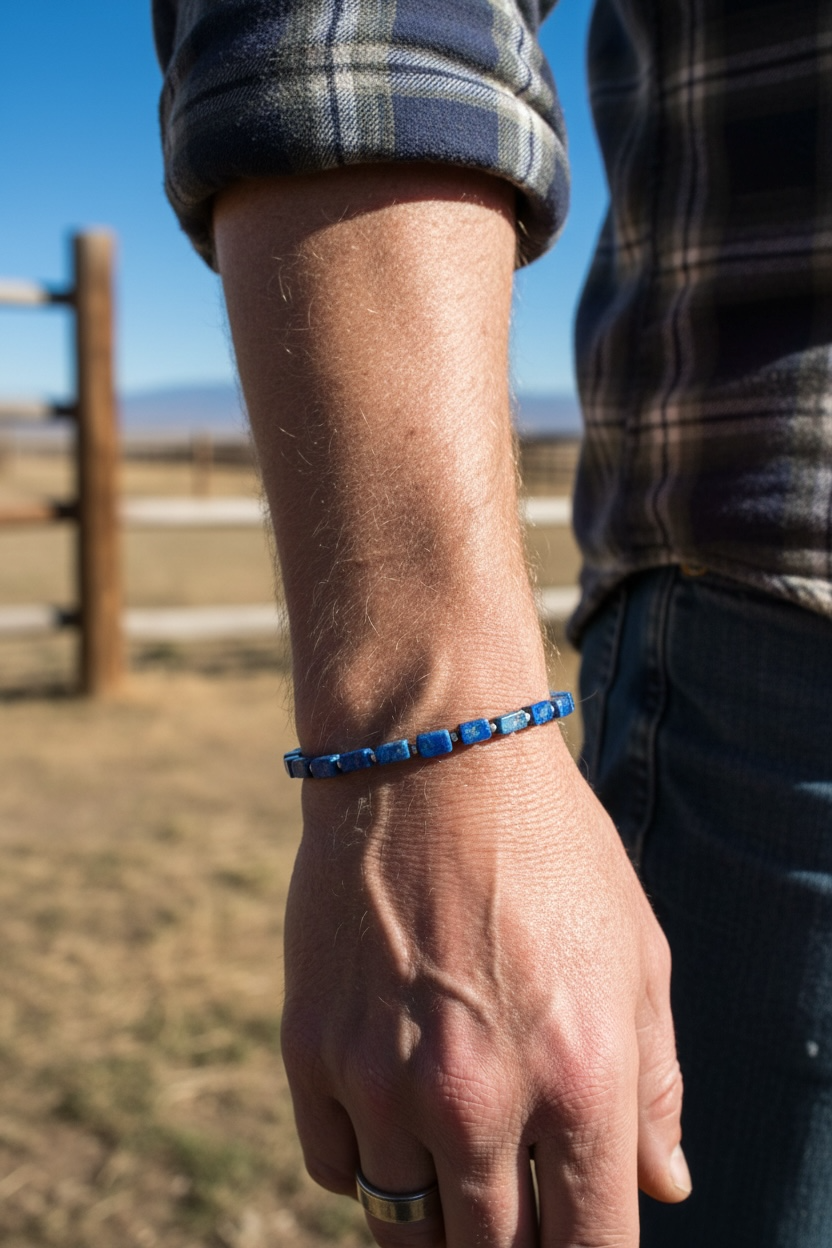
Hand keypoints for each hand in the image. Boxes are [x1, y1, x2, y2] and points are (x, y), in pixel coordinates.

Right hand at [281, 721, 689, 1247]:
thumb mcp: (634, 953)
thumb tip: (665, 1185)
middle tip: (509, 1206)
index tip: (572, 1239)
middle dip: (507, 1245)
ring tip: (453, 1163)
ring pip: (403, 1226)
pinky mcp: (311, 1048)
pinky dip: (368, 1164)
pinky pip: (336, 1169)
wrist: (429, 760)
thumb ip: (655, 1082)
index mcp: (579, 1080)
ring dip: (434, 1215)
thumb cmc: (548, 848)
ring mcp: (382, 1078)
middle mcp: (476, 1098)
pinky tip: (393, 1113)